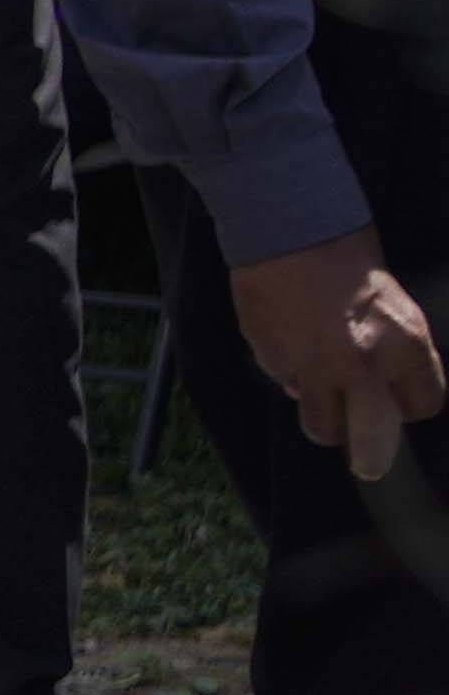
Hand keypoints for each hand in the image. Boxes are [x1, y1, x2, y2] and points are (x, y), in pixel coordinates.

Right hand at [235, 232, 445, 481]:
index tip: (401, 404)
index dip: (411, 407)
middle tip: (370, 465)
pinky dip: (291, 374)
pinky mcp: (272, 358)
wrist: (290, 228)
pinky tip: (292, 340)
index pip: (422, 405)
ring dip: (324, 417)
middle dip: (372, 458)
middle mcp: (361, 363)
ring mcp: (312, 366)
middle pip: (373, 440)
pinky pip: (286, 382)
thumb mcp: (393, 307)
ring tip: (322, 396)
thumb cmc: (349, 259)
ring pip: (321, 424)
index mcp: (404, 344)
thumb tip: (368, 390)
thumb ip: (389, 354)